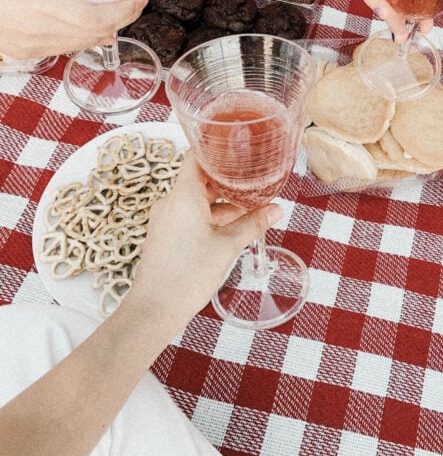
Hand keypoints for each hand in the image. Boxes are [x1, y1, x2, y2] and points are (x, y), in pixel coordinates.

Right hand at [0, 0, 145, 57]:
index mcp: (34, 0)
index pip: (91, 17)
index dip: (121, 12)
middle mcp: (33, 28)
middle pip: (91, 33)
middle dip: (121, 20)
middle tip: (136, 3)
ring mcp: (26, 45)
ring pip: (78, 44)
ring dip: (104, 31)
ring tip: (121, 14)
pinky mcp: (20, 52)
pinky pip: (61, 48)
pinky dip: (83, 39)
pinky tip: (94, 30)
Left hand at [128, 154, 280, 328]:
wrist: (154, 310)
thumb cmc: (187, 275)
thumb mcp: (228, 246)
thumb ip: (253, 223)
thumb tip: (275, 210)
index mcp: (183, 195)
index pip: (197, 155)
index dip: (217, 147)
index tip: (238, 145)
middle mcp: (171, 202)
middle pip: (200, 178)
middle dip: (228, 179)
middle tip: (253, 178)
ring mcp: (166, 219)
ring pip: (197, 199)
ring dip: (221, 201)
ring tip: (248, 206)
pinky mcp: (165, 235)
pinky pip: (189, 214)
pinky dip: (209, 215)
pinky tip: (230, 226)